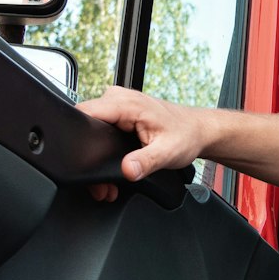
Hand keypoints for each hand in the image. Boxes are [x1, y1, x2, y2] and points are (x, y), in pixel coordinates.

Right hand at [77, 86, 207, 201]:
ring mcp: (118, 103)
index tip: (86, 161)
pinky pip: (101, 124)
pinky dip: (102, 144)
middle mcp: (119, 98)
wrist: (198, 130)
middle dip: (88, 152)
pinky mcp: (119, 111)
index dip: (80, 136)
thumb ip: (145, 162)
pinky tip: (114, 159)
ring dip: (95, 150)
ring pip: (91, 125)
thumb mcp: (167, 153)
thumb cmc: (186, 135)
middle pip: (85, 122)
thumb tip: (127, 169)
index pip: (86, 113)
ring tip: (110, 175)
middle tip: (102, 181)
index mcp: (127, 103)